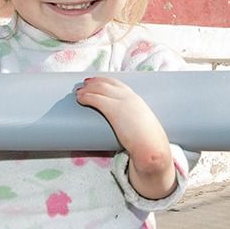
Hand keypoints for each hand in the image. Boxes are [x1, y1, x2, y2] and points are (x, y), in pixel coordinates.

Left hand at [75, 77, 176, 199]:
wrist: (151, 147)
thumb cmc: (148, 142)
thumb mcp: (142, 126)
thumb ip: (134, 123)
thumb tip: (129, 130)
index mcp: (136, 100)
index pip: (118, 84)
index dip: (105, 81)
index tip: (96, 81)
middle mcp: (129, 97)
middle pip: (107, 84)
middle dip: (94, 83)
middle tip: (83, 85)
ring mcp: (121, 102)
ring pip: (99, 89)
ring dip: (87, 90)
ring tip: (78, 93)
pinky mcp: (113, 110)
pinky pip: (96, 99)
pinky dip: (86, 97)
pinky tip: (80, 99)